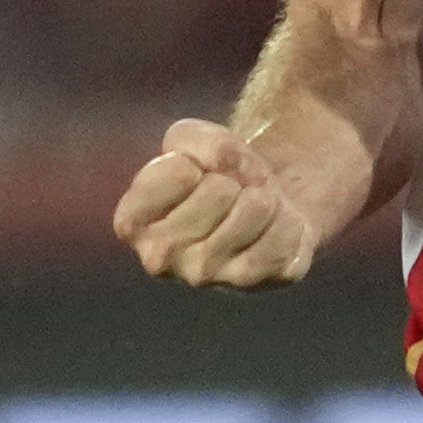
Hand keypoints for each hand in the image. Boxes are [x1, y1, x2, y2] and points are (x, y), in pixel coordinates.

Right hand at [113, 118, 323, 289]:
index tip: (199, 170)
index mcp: (133, 222)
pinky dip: (289, 218)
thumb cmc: (216, 172)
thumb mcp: (193, 140)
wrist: (263, 201)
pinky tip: (276, 225)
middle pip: (219, 190)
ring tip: (255, 205)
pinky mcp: (250, 283)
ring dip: (265, 195)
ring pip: (254, 210)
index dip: (200, 158)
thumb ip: (196, 140)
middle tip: (234, 189)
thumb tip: (221, 161)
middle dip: (237, 177)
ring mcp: (204, 276)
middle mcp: (160, 257)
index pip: (176, 173)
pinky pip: (283, 238)